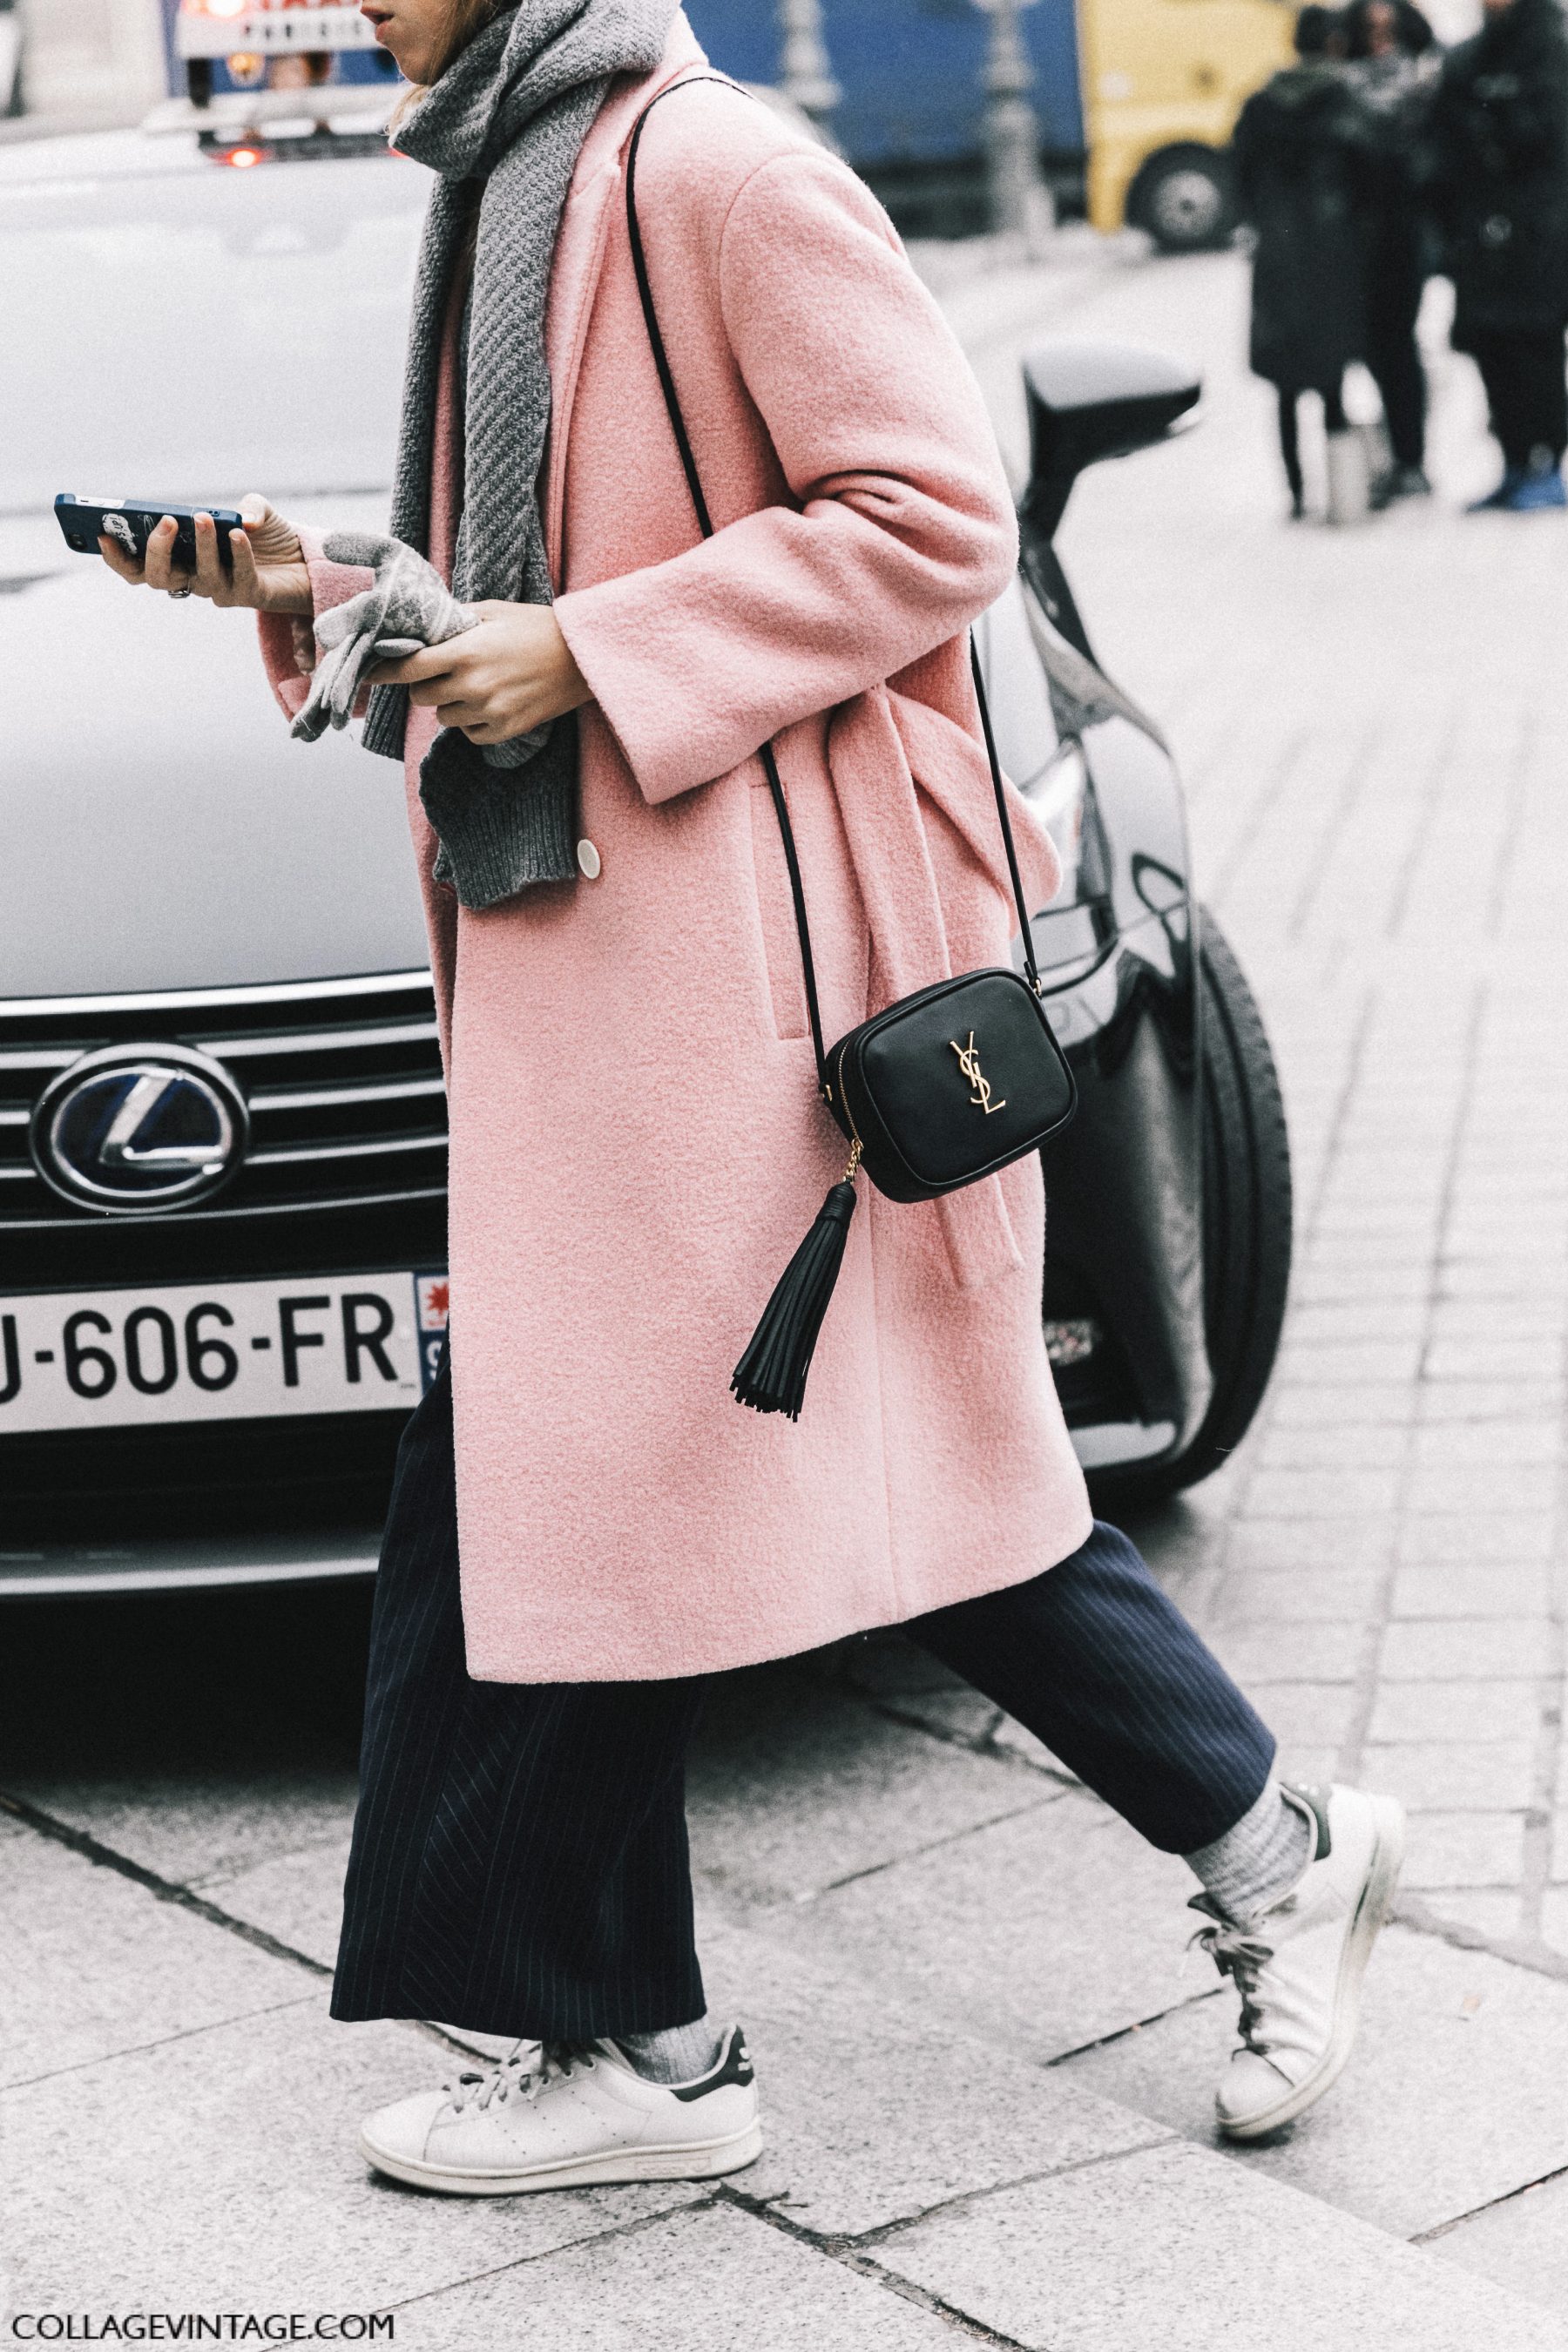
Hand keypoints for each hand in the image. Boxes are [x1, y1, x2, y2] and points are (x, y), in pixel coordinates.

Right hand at [97, 493, 312, 615]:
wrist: (304, 558)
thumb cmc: (267, 535)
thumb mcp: (252, 510)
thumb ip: (243, 505)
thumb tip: (237, 518)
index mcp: (179, 558)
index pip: (137, 568)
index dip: (118, 558)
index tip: (103, 536)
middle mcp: (194, 578)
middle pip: (158, 579)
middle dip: (155, 551)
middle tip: (164, 522)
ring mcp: (220, 590)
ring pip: (199, 577)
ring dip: (200, 546)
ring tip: (204, 518)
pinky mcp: (249, 595)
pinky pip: (239, 577)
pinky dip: (238, 553)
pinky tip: (239, 532)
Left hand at [367, 601, 590, 741]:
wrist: (582, 657)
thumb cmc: (536, 627)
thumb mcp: (493, 611)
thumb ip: (454, 620)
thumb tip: (421, 628)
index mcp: (466, 652)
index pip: (409, 667)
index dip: (384, 671)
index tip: (368, 673)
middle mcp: (473, 685)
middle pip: (421, 696)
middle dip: (424, 684)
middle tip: (441, 670)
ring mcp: (489, 712)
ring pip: (443, 717)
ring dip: (448, 703)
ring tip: (473, 685)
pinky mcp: (505, 731)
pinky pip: (469, 733)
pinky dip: (471, 721)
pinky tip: (490, 702)